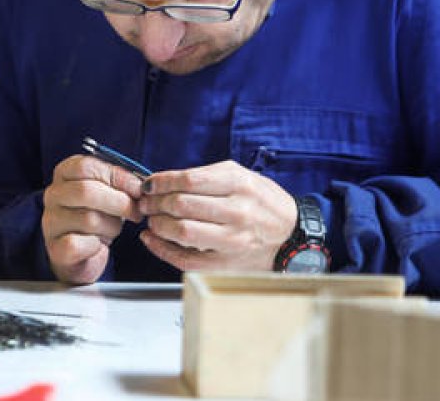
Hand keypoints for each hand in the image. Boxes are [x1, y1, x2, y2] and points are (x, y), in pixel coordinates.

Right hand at [42, 154, 143, 283]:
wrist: (82, 254)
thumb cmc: (98, 216)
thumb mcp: (108, 193)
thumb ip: (120, 184)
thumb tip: (140, 186)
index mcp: (64, 173)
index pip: (86, 166)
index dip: (117, 176)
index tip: (138, 189)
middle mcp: (53, 194)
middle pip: (86, 191)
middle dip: (120, 202)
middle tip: (136, 212)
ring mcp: (51, 221)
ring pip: (89, 219)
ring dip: (112, 226)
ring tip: (113, 229)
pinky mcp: (56, 248)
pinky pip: (81, 244)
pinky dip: (97, 245)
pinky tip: (98, 244)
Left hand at [137, 160, 297, 271]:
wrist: (293, 235)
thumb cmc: (264, 203)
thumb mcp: (244, 176)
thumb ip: (207, 177)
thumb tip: (166, 181)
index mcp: (240, 185)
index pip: (189, 180)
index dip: (161, 182)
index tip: (149, 184)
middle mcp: (237, 212)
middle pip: (181, 205)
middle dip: (155, 203)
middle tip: (147, 203)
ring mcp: (232, 240)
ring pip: (181, 231)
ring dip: (158, 224)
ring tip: (152, 219)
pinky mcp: (227, 263)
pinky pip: (187, 259)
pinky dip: (163, 249)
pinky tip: (153, 239)